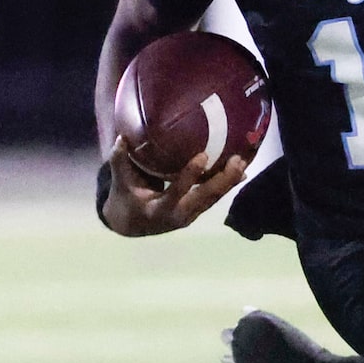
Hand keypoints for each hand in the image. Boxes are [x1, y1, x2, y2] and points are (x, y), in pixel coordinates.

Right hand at [98, 136, 247, 237]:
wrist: (131, 225)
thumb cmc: (126, 199)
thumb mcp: (121, 182)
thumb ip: (120, 161)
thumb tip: (122, 137)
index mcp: (158, 210)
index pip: (176, 193)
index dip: (190, 176)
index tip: (203, 156)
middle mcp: (178, 216)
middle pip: (204, 199)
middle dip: (222, 181)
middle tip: (236, 161)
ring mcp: (189, 216)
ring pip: (213, 199)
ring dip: (230, 182)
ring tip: (243, 162)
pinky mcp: (197, 212)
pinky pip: (214, 198)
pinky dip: (227, 185)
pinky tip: (242, 171)